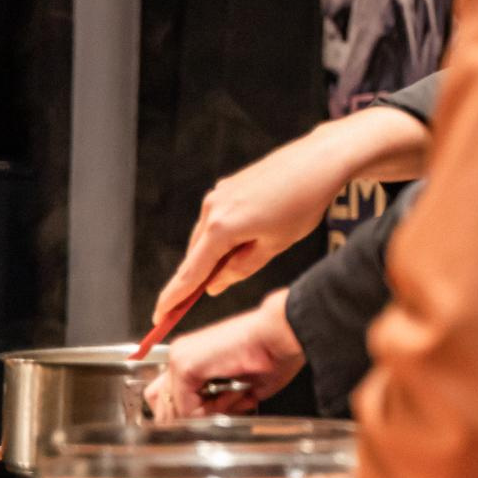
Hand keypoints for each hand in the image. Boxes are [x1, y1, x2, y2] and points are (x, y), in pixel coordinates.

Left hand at [145, 289, 304, 422]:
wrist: (284, 331)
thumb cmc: (275, 351)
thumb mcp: (242, 383)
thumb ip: (218, 401)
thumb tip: (208, 418)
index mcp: (194, 355)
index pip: (170, 396)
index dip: (196, 412)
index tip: (226, 408)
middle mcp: (181, 354)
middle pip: (161, 404)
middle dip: (192, 416)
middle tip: (226, 408)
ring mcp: (179, 358)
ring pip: (170, 410)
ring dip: (201, 415)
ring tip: (232, 399)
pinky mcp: (185, 366)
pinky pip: (186, 409)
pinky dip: (211, 411)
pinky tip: (234, 392)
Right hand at [152, 105, 428, 319]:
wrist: (318, 161)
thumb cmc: (303, 202)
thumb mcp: (275, 245)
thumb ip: (240, 268)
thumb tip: (214, 284)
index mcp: (221, 228)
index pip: (189, 273)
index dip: (173, 298)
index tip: (160, 317)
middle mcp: (212, 209)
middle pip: (195, 256)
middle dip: (198, 278)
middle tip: (205, 298)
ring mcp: (218, 195)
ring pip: (206, 237)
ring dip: (214, 255)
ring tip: (246, 258)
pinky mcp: (228, 186)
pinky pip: (216, 220)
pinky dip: (222, 236)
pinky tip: (248, 237)